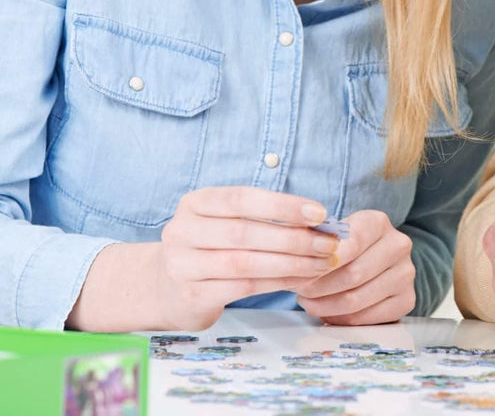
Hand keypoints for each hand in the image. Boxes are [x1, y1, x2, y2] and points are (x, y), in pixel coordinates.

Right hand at [155, 186, 340, 329]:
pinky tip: (301, 280)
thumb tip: (319, 220)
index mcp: (195, 203)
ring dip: (292, 263)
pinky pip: (243, 287)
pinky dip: (278, 282)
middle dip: (295, 238)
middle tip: (329, 243)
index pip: (242, 198)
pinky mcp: (191, 296)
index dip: (282, 205)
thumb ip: (264, 217)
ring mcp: (182, 265)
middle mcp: (182, 231)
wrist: (166, 288)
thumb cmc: (212, 246)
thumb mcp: (227, 222)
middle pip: (246, 232)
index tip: (319, 213)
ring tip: (322, 263)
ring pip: (246, 262)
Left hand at [292, 210, 415, 324]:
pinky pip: (366, 318)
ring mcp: (406, 273)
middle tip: (300, 292)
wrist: (376, 257)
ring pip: (357, 299)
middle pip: (353, 274)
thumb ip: (319, 244)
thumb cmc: (347, 246)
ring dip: (325, 306)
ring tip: (308, 303)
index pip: (352, 243)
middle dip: (319, 288)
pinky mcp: (407, 299)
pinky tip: (327, 312)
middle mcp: (398, 245)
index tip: (301, 273)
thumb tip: (297, 265)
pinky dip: (340, 319)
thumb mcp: (335, 234)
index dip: (323, 261)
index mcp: (379, 222)